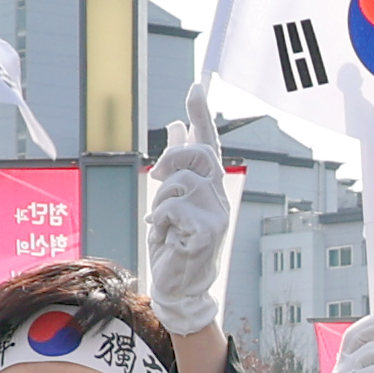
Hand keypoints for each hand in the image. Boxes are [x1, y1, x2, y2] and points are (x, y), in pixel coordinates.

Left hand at [139, 107, 235, 338]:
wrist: (180, 287)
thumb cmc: (175, 244)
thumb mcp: (171, 200)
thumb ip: (176, 166)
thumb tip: (178, 126)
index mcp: (211, 186)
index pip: (208, 143)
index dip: (201, 114)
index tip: (196, 85)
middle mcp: (219, 196)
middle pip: (197, 155)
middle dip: (170, 161)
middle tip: (154, 178)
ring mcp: (218, 213)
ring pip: (180, 182)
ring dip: (160, 202)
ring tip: (162, 222)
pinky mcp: (207, 231)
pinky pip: (172, 208)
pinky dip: (159, 221)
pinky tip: (165, 236)